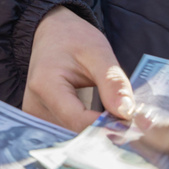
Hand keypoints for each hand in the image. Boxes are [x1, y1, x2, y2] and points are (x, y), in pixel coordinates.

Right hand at [23, 5, 134, 131]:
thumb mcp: (98, 52)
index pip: (78, 121)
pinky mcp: (42, 119)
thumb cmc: (73, 38)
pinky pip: (68, 132)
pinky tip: (104, 121)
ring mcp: (36, 115)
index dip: (107, 126)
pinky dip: (88, 129)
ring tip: (118, 120)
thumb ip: (113, 83)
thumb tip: (128, 114)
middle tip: (131, 124)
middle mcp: (34, 106)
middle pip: (74, 132)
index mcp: (45, 86)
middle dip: (104, 131)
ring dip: (97, 132)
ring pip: (72, 136)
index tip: (134, 122)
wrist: (51, 32)